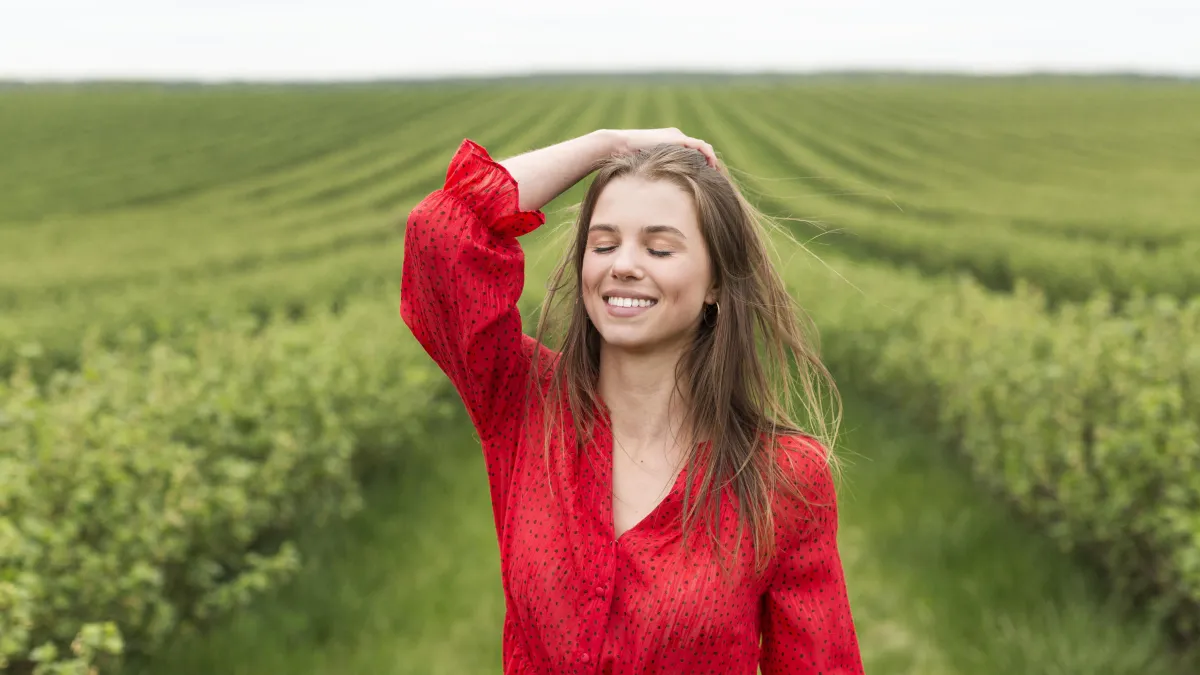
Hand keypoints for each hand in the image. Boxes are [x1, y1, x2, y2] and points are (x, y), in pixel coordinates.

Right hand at [604, 128, 718, 167]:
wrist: (619, 145)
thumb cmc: (627, 159)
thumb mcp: (647, 167)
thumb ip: (657, 173)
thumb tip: (659, 192)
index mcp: (670, 144)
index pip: (692, 153)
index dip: (702, 164)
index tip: (708, 178)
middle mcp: (676, 137)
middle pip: (700, 150)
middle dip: (710, 163)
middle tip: (718, 177)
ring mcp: (677, 136)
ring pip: (702, 147)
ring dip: (711, 160)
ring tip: (718, 173)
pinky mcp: (677, 138)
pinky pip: (699, 146)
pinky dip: (707, 155)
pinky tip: (711, 166)